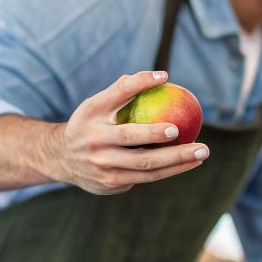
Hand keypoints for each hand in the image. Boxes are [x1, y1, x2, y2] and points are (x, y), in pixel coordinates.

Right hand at [45, 71, 208, 194]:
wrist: (59, 159)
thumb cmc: (88, 125)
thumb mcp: (96, 105)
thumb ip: (122, 91)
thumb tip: (160, 77)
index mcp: (91, 115)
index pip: (118, 93)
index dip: (140, 83)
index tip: (165, 77)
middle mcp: (94, 142)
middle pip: (132, 138)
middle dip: (159, 135)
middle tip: (185, 131)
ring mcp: (103, 167)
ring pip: (145, 165)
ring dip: (177, 160)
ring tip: (202, 152)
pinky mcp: (112, 184)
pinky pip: (146, 177)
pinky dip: (170, 170)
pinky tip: (189, 163)